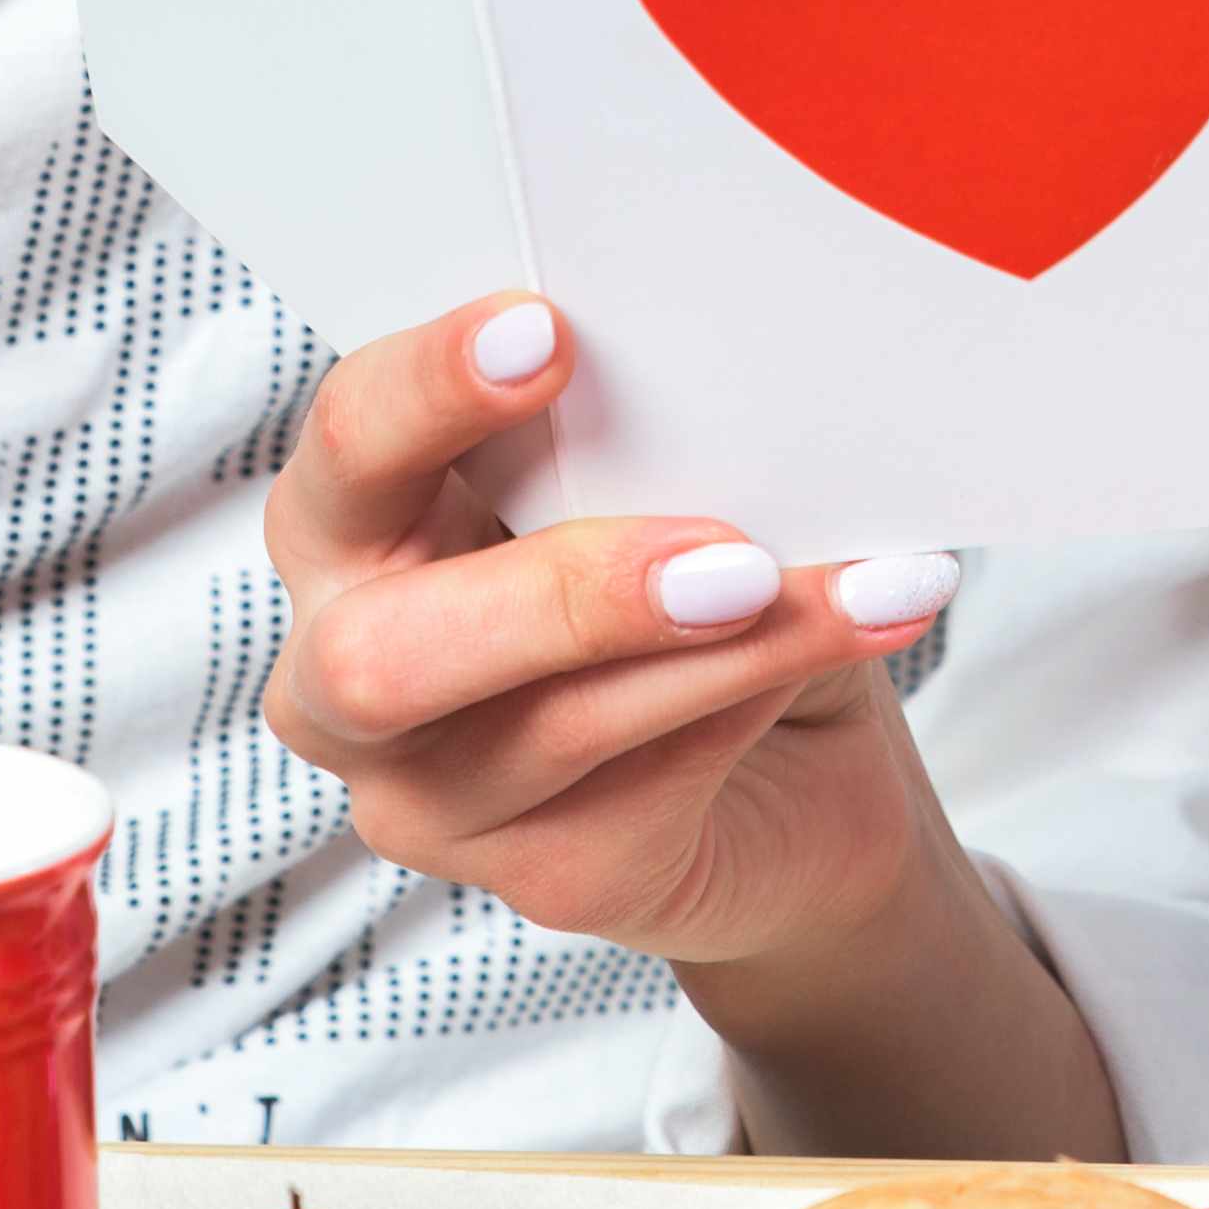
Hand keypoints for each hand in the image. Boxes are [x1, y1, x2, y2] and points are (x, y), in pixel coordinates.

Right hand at [259, 297, 960, 975]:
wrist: (797, 770)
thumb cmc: (695, 581)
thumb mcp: (659, 481)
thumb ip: (639, 442)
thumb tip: (720, 386)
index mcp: (355, 525)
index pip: (350, 442)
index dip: (430, 388)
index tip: (547, 331)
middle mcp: (350, 672)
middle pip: (382, 654)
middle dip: (562, 591)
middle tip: (724, 554)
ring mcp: (433, 797)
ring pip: (547, 729)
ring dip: (716, 649)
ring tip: (839, 588)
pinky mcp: (544, 877)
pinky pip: (647, 789)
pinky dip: (760, 694)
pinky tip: (858, 629)